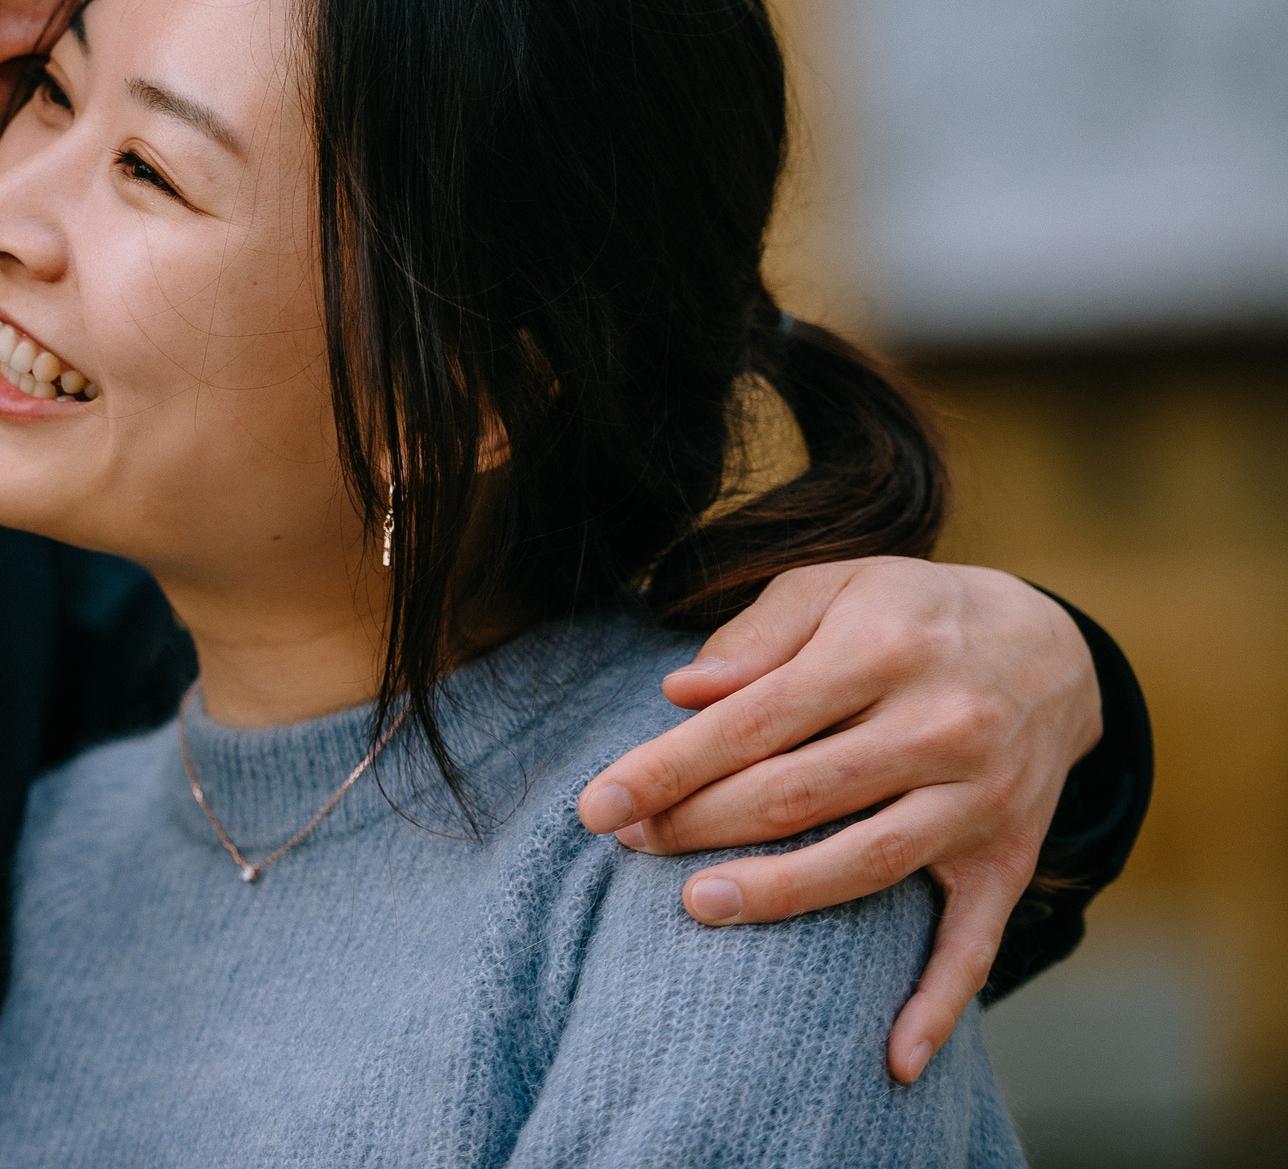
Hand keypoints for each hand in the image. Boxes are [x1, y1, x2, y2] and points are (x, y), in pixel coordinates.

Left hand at [576, 557, 1101, 1083]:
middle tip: (626, 844)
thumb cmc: (907, 614)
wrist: (1051, 646)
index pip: (752, 721)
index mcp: (883, 650)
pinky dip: (936, 1004)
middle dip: (696, 825)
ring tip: (695, 906)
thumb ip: (755, 636)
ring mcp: (980, 799)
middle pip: (796, 794)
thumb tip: (680, 693)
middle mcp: (940, 726)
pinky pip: (974, 942)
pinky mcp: (1009, 858)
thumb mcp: (835, 588)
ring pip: (865, 863)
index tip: (596, 805)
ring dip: (776, 896)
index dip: (668, 767)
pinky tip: (893, 1059)